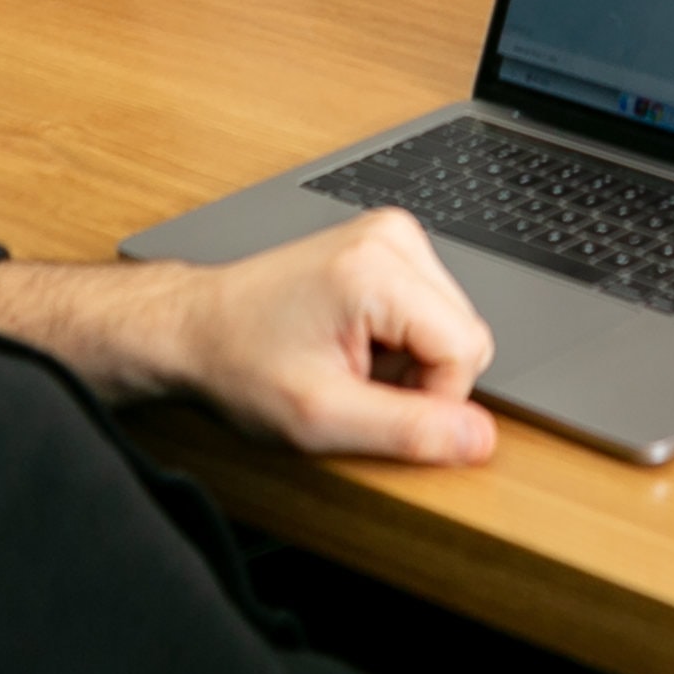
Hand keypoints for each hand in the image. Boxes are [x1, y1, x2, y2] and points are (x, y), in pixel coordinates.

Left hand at [0, 213, 497, 464]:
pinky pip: (432, 310)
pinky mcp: (387, 244)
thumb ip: (408, 431)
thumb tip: (480, 439)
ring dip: (411, 361)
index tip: (371, 405)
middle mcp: (393, 237)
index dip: (431, 399)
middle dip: (421, 377)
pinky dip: (400, 341)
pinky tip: (352, 343)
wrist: (193, 328)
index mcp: (378, 268)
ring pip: (454, 324)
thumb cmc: (241, 365)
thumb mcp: (321, 418)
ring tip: (348, 362)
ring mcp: (391, 234)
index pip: (468, 350)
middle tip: (354, 385)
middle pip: (466, 333)